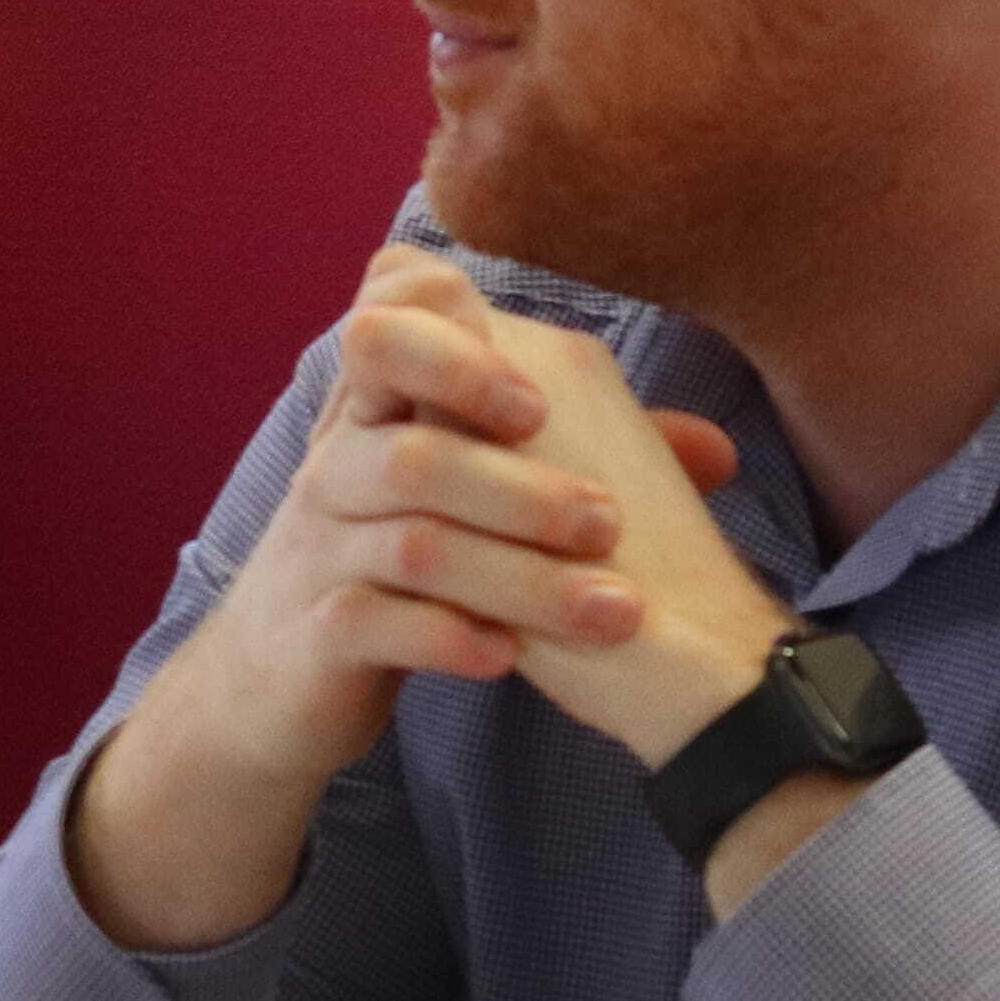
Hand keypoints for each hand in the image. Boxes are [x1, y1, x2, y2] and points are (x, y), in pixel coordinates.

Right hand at [62, 247, 740, 951]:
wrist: (282, 675)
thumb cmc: (398, 565)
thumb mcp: (467, 495)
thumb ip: (571, 458)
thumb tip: (717, 448)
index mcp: (374, 412)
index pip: (382, 324)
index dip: (452, 344)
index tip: (537, 404)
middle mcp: (335, 469)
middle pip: (411, 450)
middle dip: (522, 484)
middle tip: (610, 522)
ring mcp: (319, 551)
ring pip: (413, 546)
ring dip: (522, 577)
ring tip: (612, 611)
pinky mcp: (315, 634)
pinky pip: (374, 624)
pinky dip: (450, 639)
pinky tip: (511, 658)